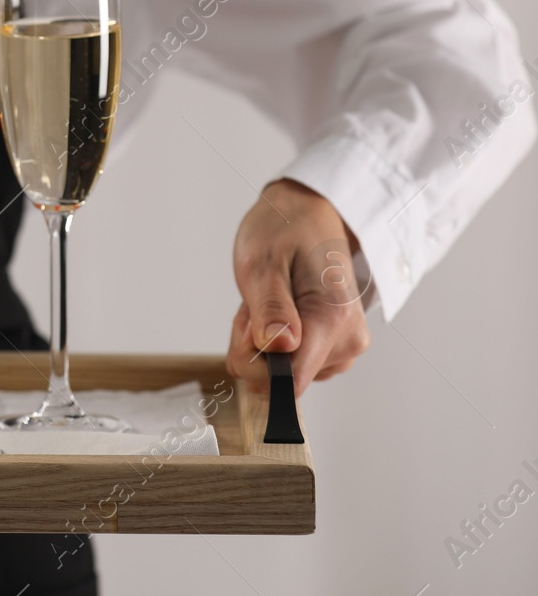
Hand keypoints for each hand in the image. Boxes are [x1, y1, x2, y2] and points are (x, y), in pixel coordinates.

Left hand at [224, 178, 369, 396]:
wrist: (307, 214)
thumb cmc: (283, 231)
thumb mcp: (264, 262)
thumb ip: (270, 308)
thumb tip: (280, 347)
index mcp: (334, 320)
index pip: (290, 381)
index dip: (254, 362)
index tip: (247, 325)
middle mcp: (348, 342)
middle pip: (280, 378)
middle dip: (253, 342)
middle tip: (257, 299)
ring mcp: (343, 348)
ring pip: (281, 372)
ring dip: (260, 339)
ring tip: (270, 297)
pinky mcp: (334, 349)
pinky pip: (290, 363)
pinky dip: (272, 339)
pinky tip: (279, 307)